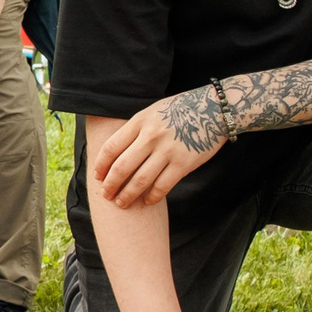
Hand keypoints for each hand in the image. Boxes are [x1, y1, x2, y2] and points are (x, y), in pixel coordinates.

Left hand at [92, 87, 227, 208]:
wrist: (214, 109)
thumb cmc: (180, 110)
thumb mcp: (152, 112)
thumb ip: (135, 130)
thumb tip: (115, 152)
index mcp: (140, 122)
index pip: (111, 147)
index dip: (101, 165)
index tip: (97, 176)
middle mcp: (150, 136)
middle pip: (121, 167)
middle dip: (110, 185)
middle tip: (106, 195)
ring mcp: (167, 151)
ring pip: (140, 180)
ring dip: (128, 195)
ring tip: (121, 203)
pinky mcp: (183, 164)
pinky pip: (162, 186)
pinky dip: (152, 197)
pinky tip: (147, 201)